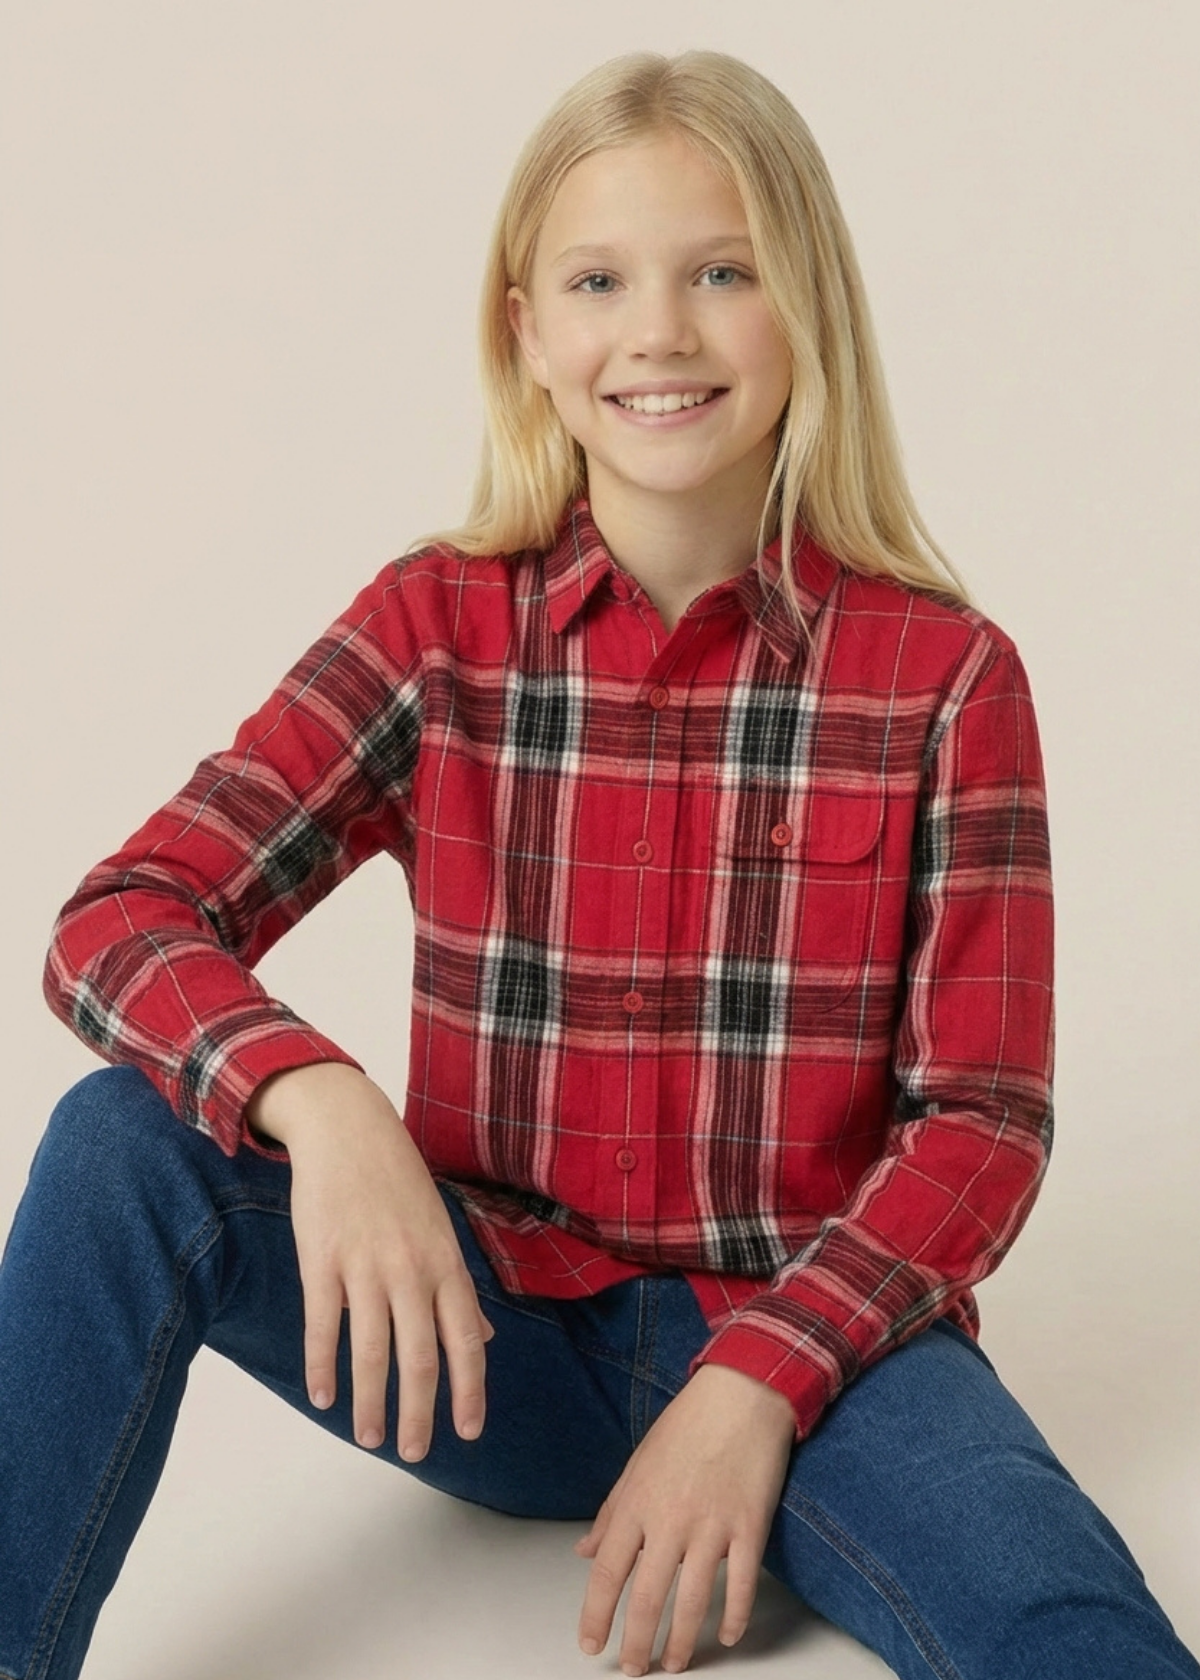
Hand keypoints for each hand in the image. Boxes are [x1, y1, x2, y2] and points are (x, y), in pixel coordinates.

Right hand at [247, 1062, 495, 1460]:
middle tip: (414, 1454)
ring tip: (369, 1437)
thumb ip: (458, 1289)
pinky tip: (322, 1397)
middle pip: (421, 1357)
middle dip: (420, 1413)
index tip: (468, 1433)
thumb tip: (485, 1339)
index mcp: (446, 1263)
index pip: (466, 1340)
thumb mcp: (441, 1228)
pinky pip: (323, 1324)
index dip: (469, 1390)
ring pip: (372, 1350)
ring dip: (371, 1402)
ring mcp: (366, 1264)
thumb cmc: (397, 1180)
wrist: (348, 1127)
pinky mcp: (322, 1259)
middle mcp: (412, 1269)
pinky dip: (322, 1366)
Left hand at [573, 1362, 795, 1675]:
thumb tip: (585, 1551)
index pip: (608, 1571)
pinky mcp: (750, 1525)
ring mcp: (712, 1524)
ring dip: (681, 1641)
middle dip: (638, 1643)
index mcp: (638, 1502)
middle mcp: (671, 1519)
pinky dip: (735, 1615)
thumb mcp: (637, 1464)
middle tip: (633, 1669)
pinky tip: (728, 1635)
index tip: (591, 1645)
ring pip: (693, 1601)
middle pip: (648, 1597)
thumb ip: (611, 1513)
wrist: (740, 1393)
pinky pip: (742, 1583)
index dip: (596, 1615)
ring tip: (674, 1664)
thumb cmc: (686, 1425)